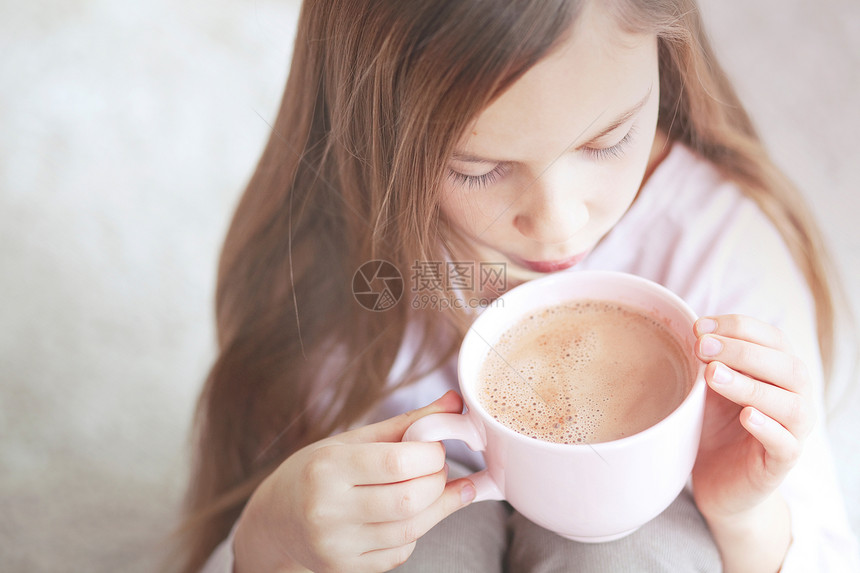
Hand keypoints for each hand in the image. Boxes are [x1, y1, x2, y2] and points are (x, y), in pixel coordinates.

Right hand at [233, 391, 475, 572]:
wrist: (276, 518)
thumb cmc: (317, 471)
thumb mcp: (353, 440)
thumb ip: (407, 423)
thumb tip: (454, 403)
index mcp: (327, 468)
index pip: (397, 462)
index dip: (431, 454)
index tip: (435, 448)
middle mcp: (327, 509)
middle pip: (409, 500)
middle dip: (438, 482)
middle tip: (438, 469)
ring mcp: (336, 545)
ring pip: (410, 530)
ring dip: (436, 507)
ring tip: (435, 489)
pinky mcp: (345, 570)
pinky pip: (400, 553)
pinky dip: (415, 531)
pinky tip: (410, 515)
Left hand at [691, 314, 814, 522]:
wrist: (717, 479)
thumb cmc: (715, 424)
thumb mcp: (708, 387)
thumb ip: (708, 361)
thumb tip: (693, 330)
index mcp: (779, 371)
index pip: (772, 338)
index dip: (739, 327)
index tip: (699, 327)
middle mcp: (795, 397)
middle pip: (787, 366)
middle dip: (742, 351)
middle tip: (703, 348)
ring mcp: (793, 431)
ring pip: (790, 404)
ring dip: (751, 386)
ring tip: (713, 375)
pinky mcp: (782, 463)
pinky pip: (786, 444)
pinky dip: (768, 427)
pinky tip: (746, 416)